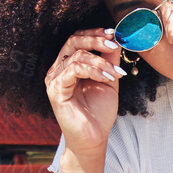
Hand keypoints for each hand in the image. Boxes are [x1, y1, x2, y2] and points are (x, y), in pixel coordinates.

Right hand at [44, 28, 123, 158]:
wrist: (93, 139)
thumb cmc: (98, 113)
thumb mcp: (108, 81)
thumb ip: (110, 60)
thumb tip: (117, 39)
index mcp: (68, 65)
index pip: (77, 39)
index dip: (95, 33)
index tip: (114, 34)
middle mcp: (58, 69)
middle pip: (73, 41)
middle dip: (96, 40)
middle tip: (114, 45)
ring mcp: (55, 79)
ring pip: (76, 55)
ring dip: (100, 61)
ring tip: (115, 73)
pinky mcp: (56, 90)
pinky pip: (73, 70)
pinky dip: (93, 70)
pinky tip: (106, 78)